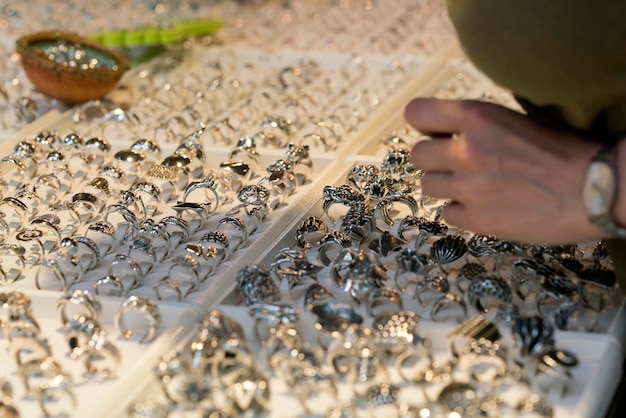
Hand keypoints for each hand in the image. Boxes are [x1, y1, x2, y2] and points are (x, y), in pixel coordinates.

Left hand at [406, 97, 605, 243]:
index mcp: (478, 118)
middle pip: (417, 155)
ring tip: (472, 187)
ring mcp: (469, 188)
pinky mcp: (478, 220)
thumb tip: (453, 133)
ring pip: (427, 186)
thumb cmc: (565, 150)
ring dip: (446, 186)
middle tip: (457, 164)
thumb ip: (481, 126)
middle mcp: (466, 151)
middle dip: (434, 159)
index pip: (417, 113)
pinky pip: (448, 214)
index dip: (424, 124)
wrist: (596, 187)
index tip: (436, 132)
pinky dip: (462, 212)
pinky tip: (484, 207)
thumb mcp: (517, 120)